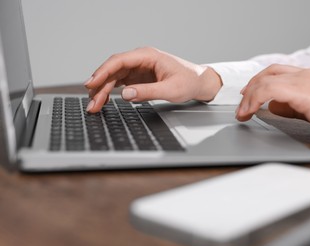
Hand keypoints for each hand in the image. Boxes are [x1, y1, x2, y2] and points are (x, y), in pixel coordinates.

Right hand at [84, 47, 221, 112]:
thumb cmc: (189, 82)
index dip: (102, 72)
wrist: (199, 82)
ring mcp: (138, 68)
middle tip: (91, 103)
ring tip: (94, 105)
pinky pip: (120, 82)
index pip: (119, 61)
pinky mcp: (139, 76)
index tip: (91, 83)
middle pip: (113, 70)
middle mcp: (140, 60)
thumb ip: (148, 92)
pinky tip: (103, 99)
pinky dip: (111, 90)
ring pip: (114, 77)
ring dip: (103, 90)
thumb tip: (126, 95)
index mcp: (148, 56)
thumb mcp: (171, 90)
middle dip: (99, 86)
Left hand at [236, 64, 309, 149]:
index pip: (274, 72)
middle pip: (266, 74)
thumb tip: (272, 106)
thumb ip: (291, 106)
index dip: (256, 83)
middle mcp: (304, 75)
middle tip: (240, 108)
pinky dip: (255, 101)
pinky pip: (270, 91)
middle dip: (248, 90)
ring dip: (248, 98)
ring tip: (241, 114)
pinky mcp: (305, 93)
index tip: (245, 97)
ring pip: (265, 81)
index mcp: (307, 76)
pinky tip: (251, 113)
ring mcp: (304, 82)